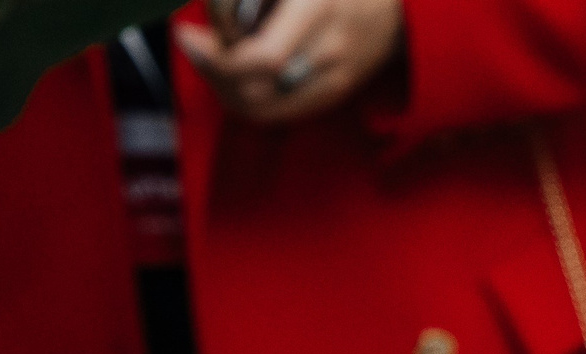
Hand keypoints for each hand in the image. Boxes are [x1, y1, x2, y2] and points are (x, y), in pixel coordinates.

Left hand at [176, 0, 404, 125]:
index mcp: (317, 7)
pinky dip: (248, 98)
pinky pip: (279, 111)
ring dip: (225, 89)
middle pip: (255, 90)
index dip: (218, 56)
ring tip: (212, 59)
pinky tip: (237, 76)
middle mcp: (329, 49)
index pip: (263, 58)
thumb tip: (207, 25)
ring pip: (261, 109)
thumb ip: (246, 0)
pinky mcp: (335, 94)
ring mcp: (335, 79)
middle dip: (213, 72)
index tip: (187, 34)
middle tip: (196, 45)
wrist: (397, 4)